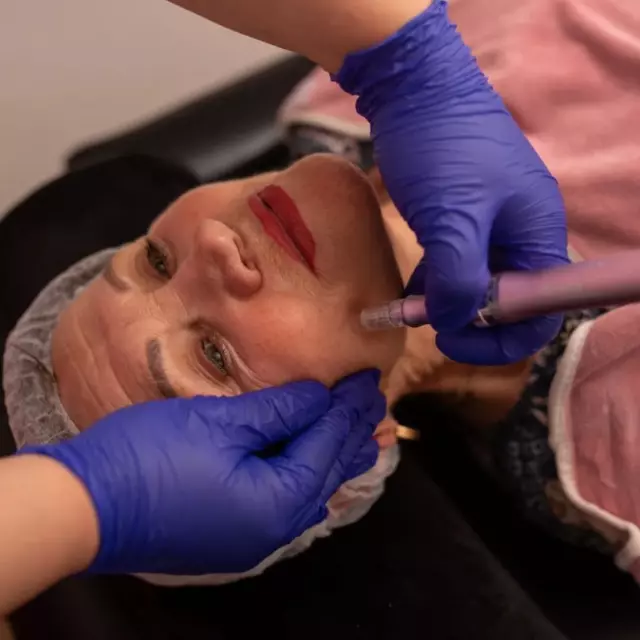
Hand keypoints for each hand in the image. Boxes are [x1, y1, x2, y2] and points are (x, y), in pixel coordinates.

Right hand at [19, 371, 383, 574]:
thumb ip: (278, 411)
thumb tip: (318, 398)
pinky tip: (314, 467)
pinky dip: (306, 475)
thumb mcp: (220, 423)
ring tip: (364, 437)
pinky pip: (286, 502)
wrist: (85, 505)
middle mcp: (275, 527)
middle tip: (377, 404)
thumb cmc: (152, 456)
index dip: (349, 409)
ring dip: (334, 457)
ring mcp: (253, 536)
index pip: (326, 444)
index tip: (369, 381)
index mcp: (279, 500)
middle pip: (325, 470)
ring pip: (309, 489)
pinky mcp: (231, 534)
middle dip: (351, 434)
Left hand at [336, 0, 567, 364]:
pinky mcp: (462, 219)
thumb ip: (460, 279)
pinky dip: (433, 283)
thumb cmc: (442, 149)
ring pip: (476, 286)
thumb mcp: (453, 219)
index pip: (539, 313)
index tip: (452, 341)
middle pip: (507, 304)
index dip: (501, 341)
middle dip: (467, 320)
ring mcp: (491, 227)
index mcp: (537, 237)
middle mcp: (521, 237)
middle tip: (425, 322)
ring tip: (407, 308)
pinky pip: (455, 265)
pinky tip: (407, 291)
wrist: (414, 90)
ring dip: (445, 303)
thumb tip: (456, 322)